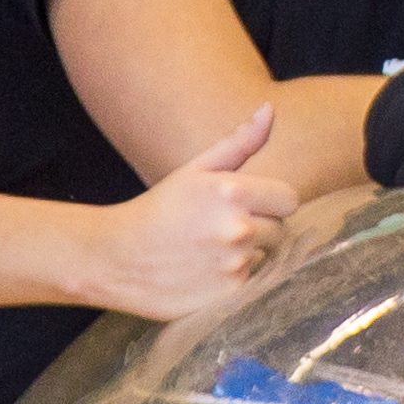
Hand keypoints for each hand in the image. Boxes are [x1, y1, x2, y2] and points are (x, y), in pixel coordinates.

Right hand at [90, 106, 299, 320]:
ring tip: (209, 249)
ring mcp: (234, 263)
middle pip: (280, 229)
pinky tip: (204, 270)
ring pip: (266, 256)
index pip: (289, 199)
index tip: (249, 205)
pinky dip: (233, 278)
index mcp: (234, 191)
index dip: (271, 202)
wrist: (115, 257)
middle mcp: (239, 228)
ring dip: (246, 253)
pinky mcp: (229, 293)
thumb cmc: (157, 209)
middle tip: (221, 228)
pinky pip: (250, 281)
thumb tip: (269, 110)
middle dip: (259, 228)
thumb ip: (238, 143)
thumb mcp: (194, 170)